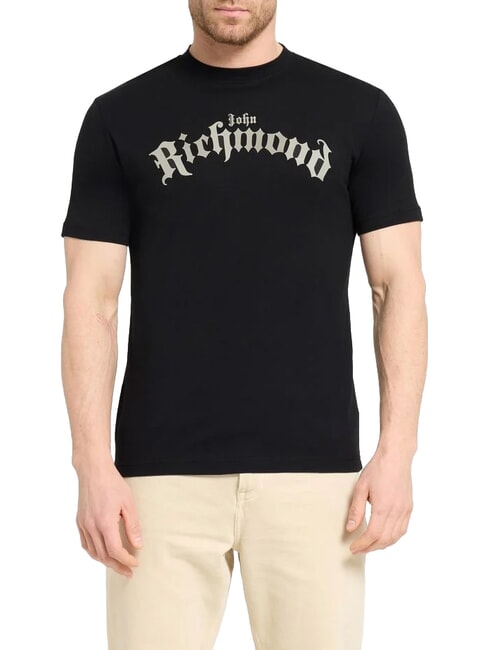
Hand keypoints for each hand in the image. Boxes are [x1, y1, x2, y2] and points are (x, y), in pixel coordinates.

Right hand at [75, 457, 142, 575]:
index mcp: (104, 523)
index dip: (126, 560)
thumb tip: (137, 545)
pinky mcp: (79, 521)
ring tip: (118, 565)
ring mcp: (83, 525)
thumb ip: (133, 526)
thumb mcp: (129, 503)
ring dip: (105, 561)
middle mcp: (91, 526)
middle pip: (103, 555)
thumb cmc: (113, 484)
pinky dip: (94, 552)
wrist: (93, 471)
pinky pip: (85, 544)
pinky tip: (102, 553)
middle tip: (128, 572)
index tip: (135, 563)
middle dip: (117, 566)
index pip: (115, 550)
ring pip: (93, 552)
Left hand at [347, 447, 413, 553]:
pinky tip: (384, 537)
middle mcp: (397, 511)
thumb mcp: (361, 487)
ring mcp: (405, 510)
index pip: (373, 535)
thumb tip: (351, 529)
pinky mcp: (409, 508)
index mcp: (383, 507)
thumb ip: (356, 510)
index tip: (352, 548)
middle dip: (370, 548)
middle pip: (384, 539)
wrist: (396, 457)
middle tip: (358, 550)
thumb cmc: (377, 469)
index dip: (362, 544)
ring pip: (395, 537)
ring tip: (369, 546)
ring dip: (382, 545)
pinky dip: (393, 538)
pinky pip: (402, 530)